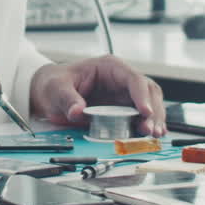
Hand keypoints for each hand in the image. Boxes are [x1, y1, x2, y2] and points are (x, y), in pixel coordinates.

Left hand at [29, 56, 166, 136]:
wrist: (50, 93)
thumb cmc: (55, 84)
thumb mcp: (57, 88)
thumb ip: (67, 99)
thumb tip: (77, 111)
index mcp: (109, 67)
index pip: (133, 78)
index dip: (142, 95)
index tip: (144, 111)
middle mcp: (121, 80)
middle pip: (148, 92)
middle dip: (152, 111)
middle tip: (150, 129)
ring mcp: (124, 95)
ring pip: (150, 104)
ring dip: (154, 120)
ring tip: (152, 135)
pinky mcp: (124, 110)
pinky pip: (142, 117)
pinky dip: (148, 125)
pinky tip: (152, 136)